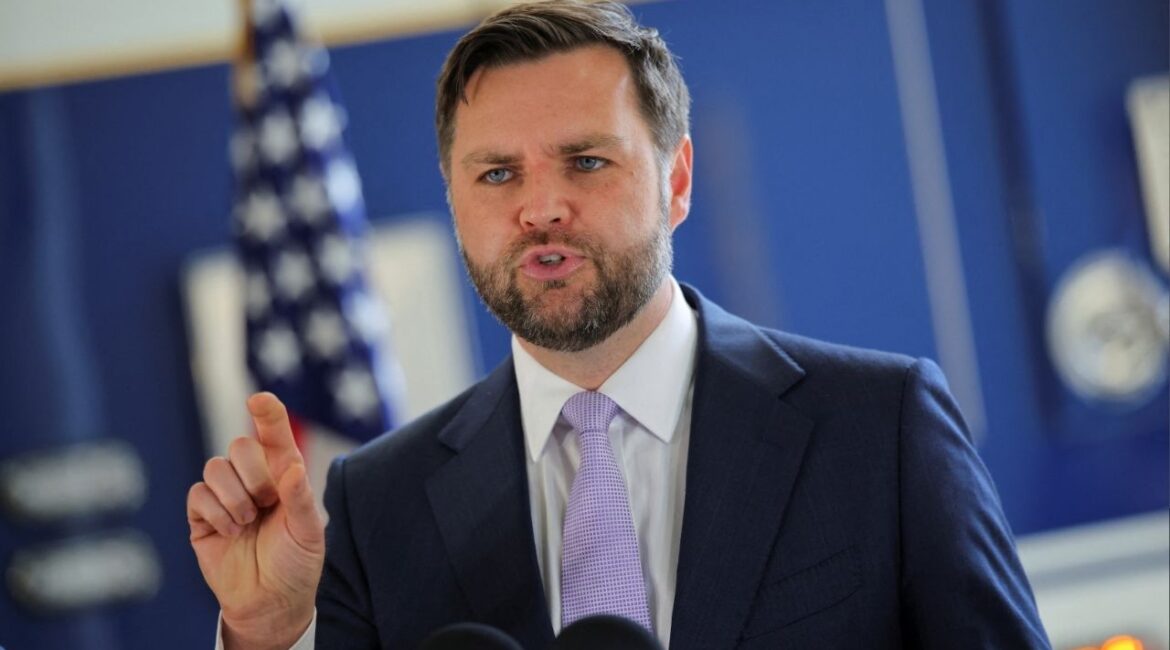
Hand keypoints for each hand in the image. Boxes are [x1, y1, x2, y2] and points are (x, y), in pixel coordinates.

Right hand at [187, 393, 324, 649]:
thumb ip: (300, 499)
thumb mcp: (308, 533)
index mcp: (285, 474)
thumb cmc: (296, 562)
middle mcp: (254, 478)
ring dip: (235, 497)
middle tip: (267, 504)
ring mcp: (226, 495)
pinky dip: (216, 513)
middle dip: (254, 474)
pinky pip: (198, 494)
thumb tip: (293, 468)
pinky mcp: (202, 515)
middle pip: (240, 446)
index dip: (267, 413)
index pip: (274, 434)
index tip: (259, 399)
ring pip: (215, 467)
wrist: (270, 601)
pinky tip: (231, 532)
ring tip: (248, 523)